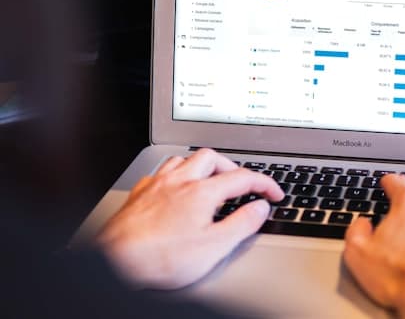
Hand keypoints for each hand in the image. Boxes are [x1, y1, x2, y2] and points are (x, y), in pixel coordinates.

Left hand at [96, 148, 283, 288]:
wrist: (114, 263)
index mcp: (201, 192)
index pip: (242, 178)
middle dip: (231, 167)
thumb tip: (260, 208)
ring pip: (183, 159)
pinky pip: (161, 172)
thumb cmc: (158, 259)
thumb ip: (241, 224)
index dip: (264, 184)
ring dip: (201, 166)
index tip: (273, 193)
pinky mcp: (139, 195)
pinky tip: (174, 188)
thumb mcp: (213, 248)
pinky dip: (176, 175)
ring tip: (210, 180)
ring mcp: (156, 186)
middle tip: (242, 183)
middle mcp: (179, 182)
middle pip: (212, 158)